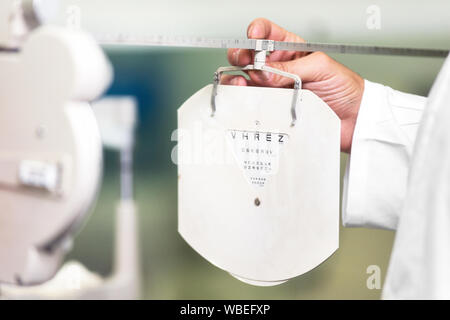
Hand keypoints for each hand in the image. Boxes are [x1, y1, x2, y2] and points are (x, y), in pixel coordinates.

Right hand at [222, 18, 364, 152]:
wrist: (353, 120)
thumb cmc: (345, 89)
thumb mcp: (322, 68)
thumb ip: (292, 68)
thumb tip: (265, 72)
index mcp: (292, 51)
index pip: (268, 34)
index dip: (257, 31)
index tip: (254, 36)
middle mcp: (279, 69)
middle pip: (250, 55)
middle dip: (242, 55)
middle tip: (246, 62)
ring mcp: (273, 89)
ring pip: (245, 78)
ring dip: (237, 76)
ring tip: (241, 81)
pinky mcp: (273, 108)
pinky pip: (252, 101)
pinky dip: (242, 98)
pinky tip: (244, 94)